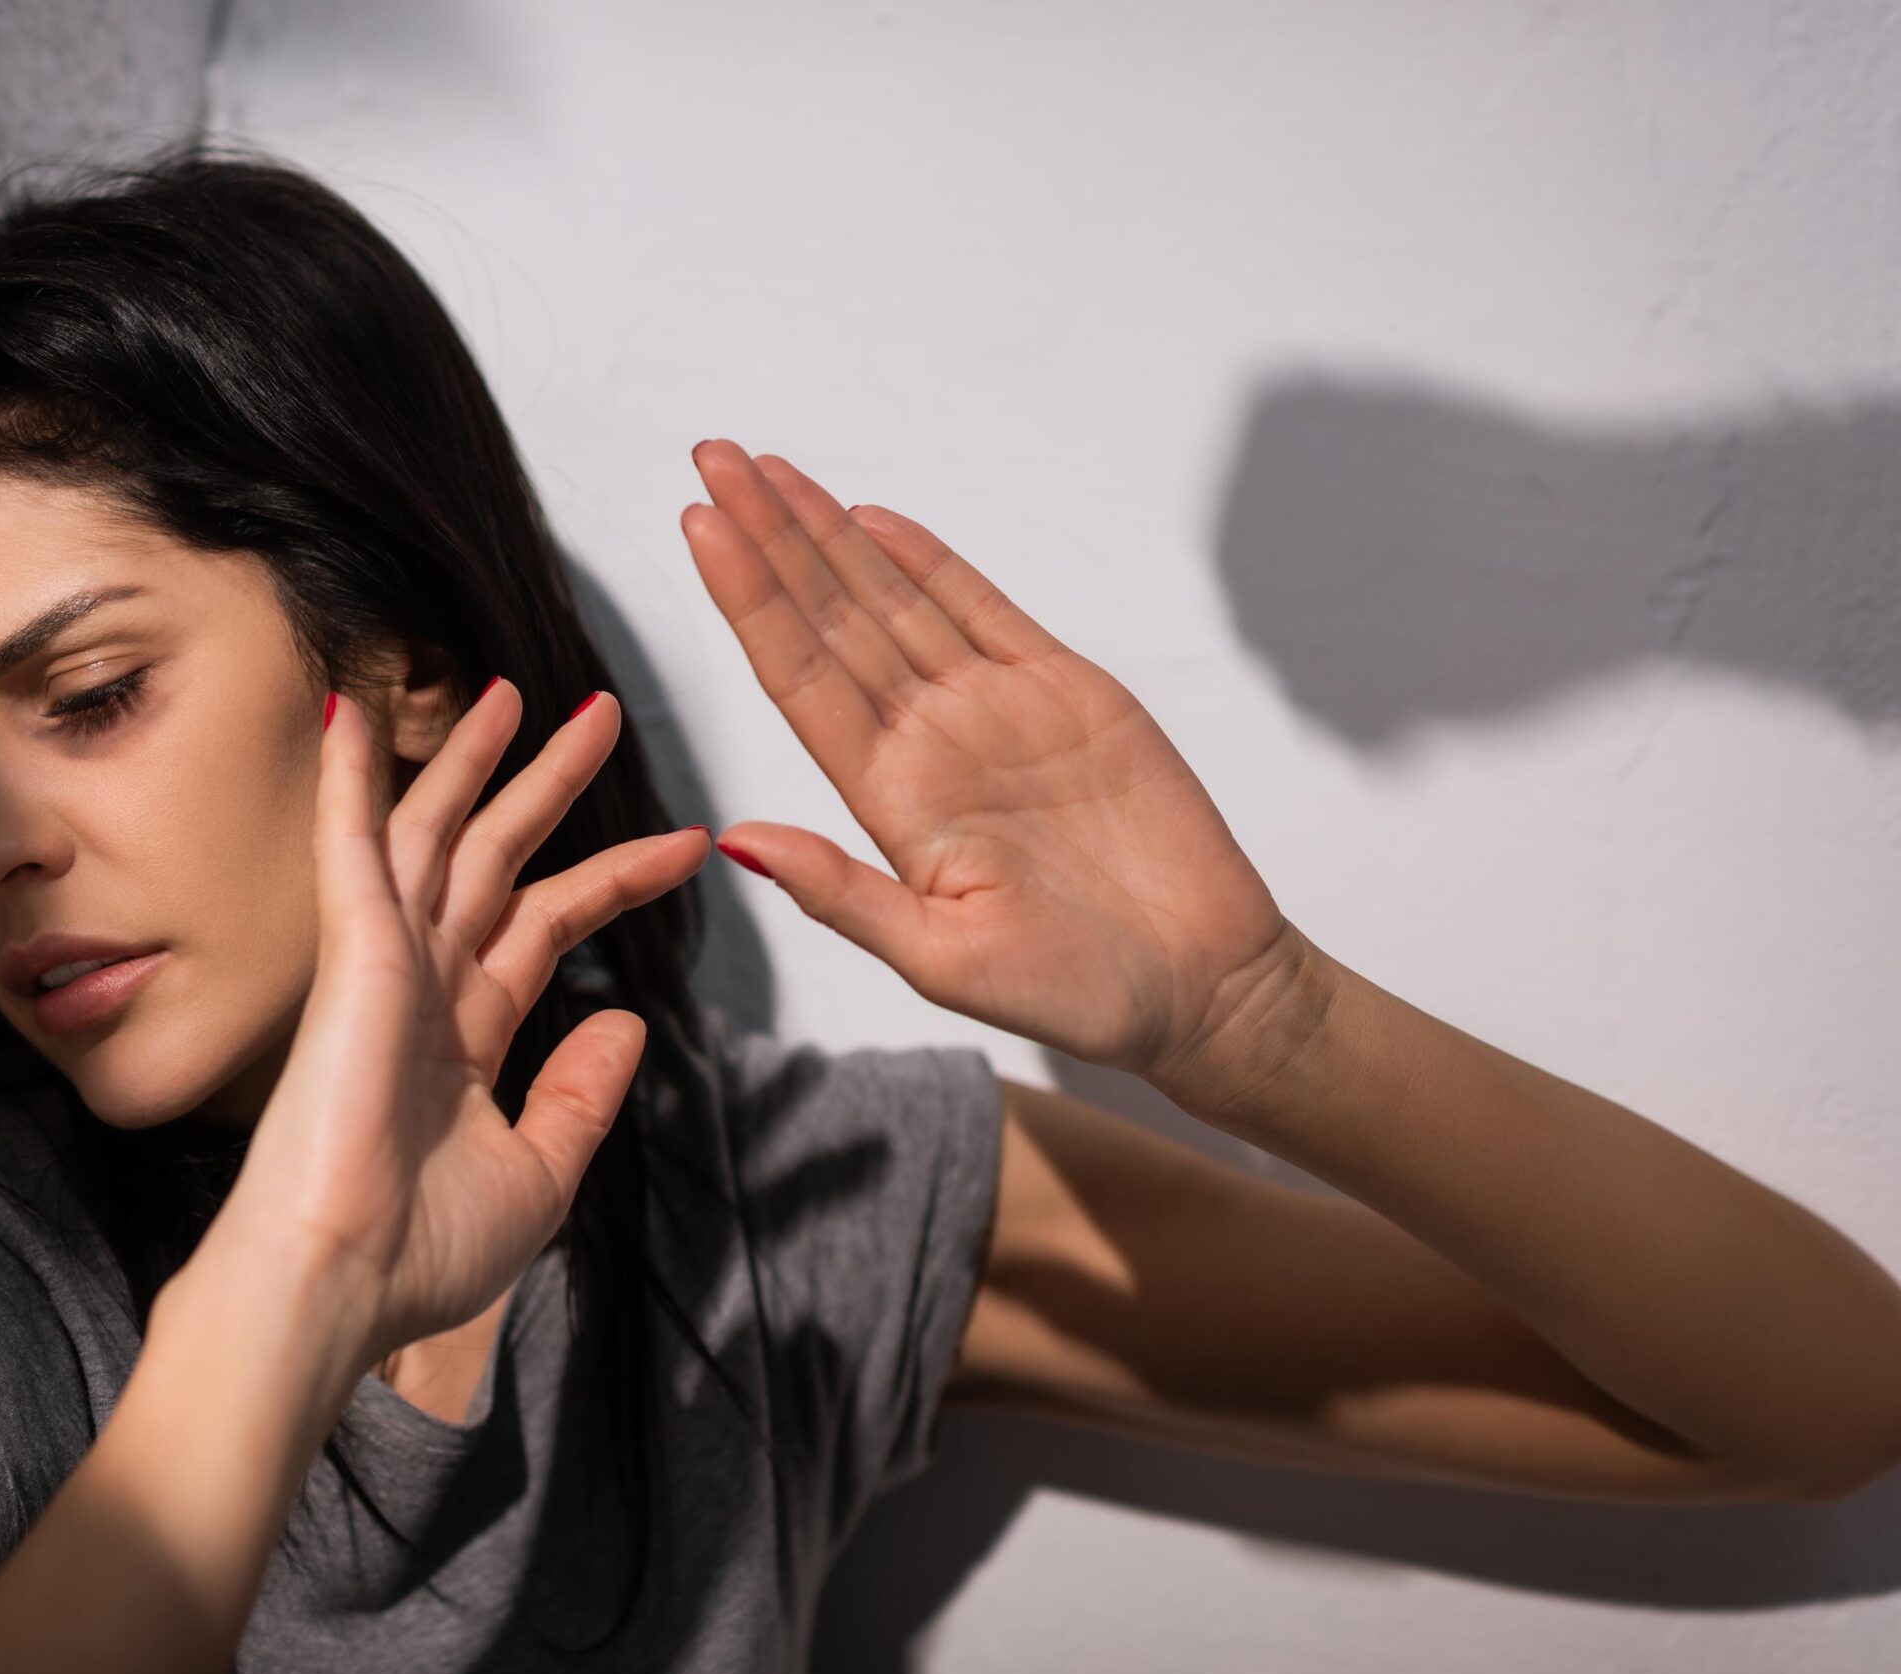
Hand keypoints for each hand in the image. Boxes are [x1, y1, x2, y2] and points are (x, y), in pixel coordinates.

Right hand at [185, 680, 710, 1362]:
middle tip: (601, 715)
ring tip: (516, 692)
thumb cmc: (417, 1256)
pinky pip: (355, 849)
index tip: (685, 844)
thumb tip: (625, 1020)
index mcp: (460, 1037)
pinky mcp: (352, 958)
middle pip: (494, 859)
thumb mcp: (537, 1174)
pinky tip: (357, 712)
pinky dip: (353, 780)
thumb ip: (580, 1096)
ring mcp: (383, 968)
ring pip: (436, 834)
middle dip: (547, 786)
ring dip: (473, 761)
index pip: (544, 927)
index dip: (613, 878)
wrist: (338, 1287)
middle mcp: (421, 989)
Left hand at [681, 439, 1309, 1100]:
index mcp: (890, 802)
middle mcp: (929, 742)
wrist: (1202, 985)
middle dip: (771, 537)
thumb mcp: (942, 958)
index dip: (749, 599)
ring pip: (892, 599)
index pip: (798, 678)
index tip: (699, 526)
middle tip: (711, 456)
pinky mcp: (1068, 690)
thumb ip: (840, 893)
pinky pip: (983, 606)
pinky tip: (872, 519)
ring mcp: (994, 710)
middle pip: (831, 619)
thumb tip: (733, 839)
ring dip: (829, 533)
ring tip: (767, 468)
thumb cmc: (1075, 991)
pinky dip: (929, 559)